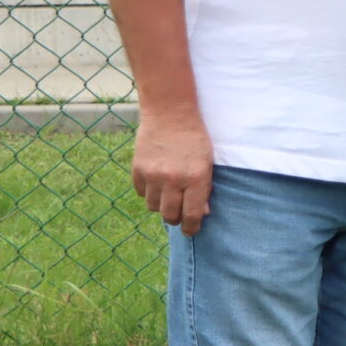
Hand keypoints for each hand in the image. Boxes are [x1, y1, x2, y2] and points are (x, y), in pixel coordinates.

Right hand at [131, 107, 212, 234]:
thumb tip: (200, 213)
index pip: (191, 215)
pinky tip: (156, 182)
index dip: (191, 228)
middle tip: (178, 214)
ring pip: (154, 207)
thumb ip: (204, 189)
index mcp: (196, 179)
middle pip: (169, 215)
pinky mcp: (138, 169)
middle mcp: (173, 180)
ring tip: (168, 194)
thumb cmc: (195, 139)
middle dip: (175, 218)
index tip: (190, 231)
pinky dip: (149, 192)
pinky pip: (141, 193)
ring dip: (161, 205)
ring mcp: (153, 175)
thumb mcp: (207, 163)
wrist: (170, 114)